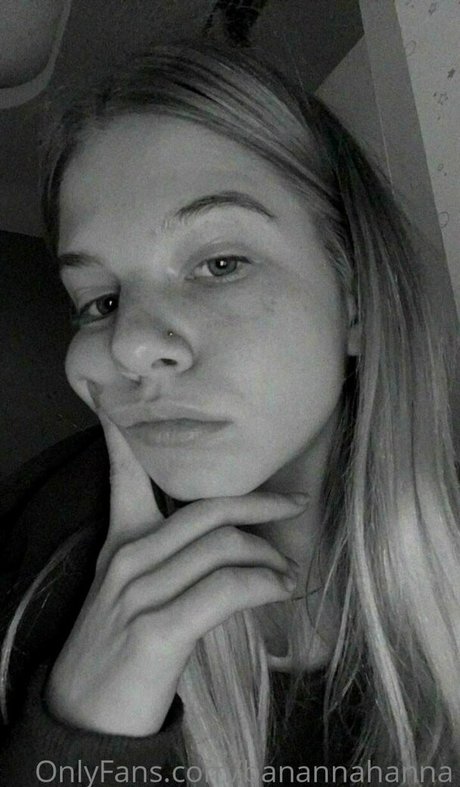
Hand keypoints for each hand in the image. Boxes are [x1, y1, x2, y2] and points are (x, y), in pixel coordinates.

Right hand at [44, 414, 306, 735]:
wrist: (83, 715)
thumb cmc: (117, 652)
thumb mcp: (129, 595)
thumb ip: (168, 562)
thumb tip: (228, 546)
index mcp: (121, 545)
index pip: (125, 477)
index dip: (128, 438)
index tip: (123, 400)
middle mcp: (128, 559)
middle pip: (206, 509)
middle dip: (260, 501)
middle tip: (295, 503)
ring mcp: (140, 592)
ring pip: (223, 546)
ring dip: (269, 557)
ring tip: (287, 572)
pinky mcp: (158, 628)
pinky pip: (226, 588)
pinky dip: (263, 585)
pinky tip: (279, 592)